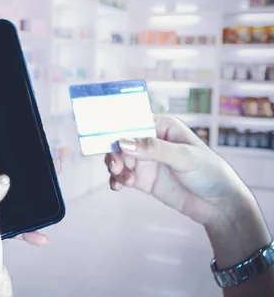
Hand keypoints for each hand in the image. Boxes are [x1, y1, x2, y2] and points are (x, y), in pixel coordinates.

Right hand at [105, 115, 270, 269]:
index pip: (134, 121)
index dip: (118, 127)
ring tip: (120, 178)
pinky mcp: (143, 179)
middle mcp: (151, 142)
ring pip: (119, 158)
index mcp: (163, 127)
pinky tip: (118, 186)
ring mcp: (146, 161)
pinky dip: (116, 180)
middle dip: (115, 151)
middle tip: (115, 164)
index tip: (106, 136)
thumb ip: (154, 149)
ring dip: (115, 166)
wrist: (220, 206)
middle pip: (122, 141)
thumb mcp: (184, 157)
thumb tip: (124, 142)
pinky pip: (122, 176)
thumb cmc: (211, 173)